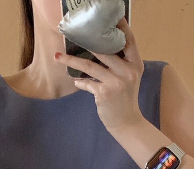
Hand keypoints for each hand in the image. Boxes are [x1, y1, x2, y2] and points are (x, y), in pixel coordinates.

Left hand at [54, 17, 144, 131]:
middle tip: (72, 34)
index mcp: (135, 65)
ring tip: (58, 57)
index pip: (129, 41)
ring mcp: (115, 82)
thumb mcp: (129, 78)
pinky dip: (80, 82)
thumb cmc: (125, 99)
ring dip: (71, 60)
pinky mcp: (104, 93)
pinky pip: (87, 83)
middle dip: (87, 41)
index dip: (120, 28)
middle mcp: (127, 72)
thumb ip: (120, 64)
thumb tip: (98, 49)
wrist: (126, 123)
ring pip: (90, 65)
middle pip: (104, 50)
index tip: (107, 19)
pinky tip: (75, 80)